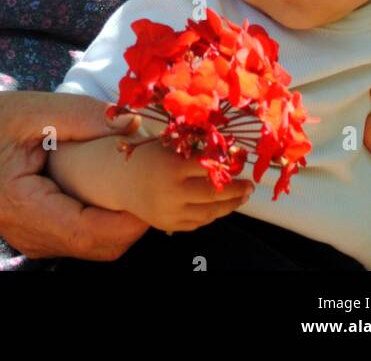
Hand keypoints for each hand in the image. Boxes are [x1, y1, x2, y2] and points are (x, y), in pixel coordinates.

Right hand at [0, 87, 155, 260]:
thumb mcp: (34, 109)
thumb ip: (85, 116)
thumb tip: (134, 123)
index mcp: (25, 208)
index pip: (91, 233)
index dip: (131, 218)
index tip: (156, 186)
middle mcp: (30, 236)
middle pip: (99, 247)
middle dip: (135, 221)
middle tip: (156, 181)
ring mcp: (34, 241)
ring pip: (94, 247)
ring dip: (122, 222)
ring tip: (140, 182)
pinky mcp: (38, 235)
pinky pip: (81, 238)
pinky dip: (104, 219)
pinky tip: (114, 188)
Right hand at [105, 134, 254, 233]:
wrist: (121, 180)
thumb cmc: (149, 157)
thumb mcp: (170, 146)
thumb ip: (195, 151)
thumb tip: (228, 152)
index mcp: (173, 167)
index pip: (210, 168)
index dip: (229, 167)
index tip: (241, 165)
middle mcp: (172, 192)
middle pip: (213, 193)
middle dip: (236, 190)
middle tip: (249, 186)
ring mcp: (171, 211)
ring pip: (209, 213)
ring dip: (228, 206)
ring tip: (241, 198)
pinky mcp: (170, 225)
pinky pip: (198, 223)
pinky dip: (212, 215)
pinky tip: (220, 207)